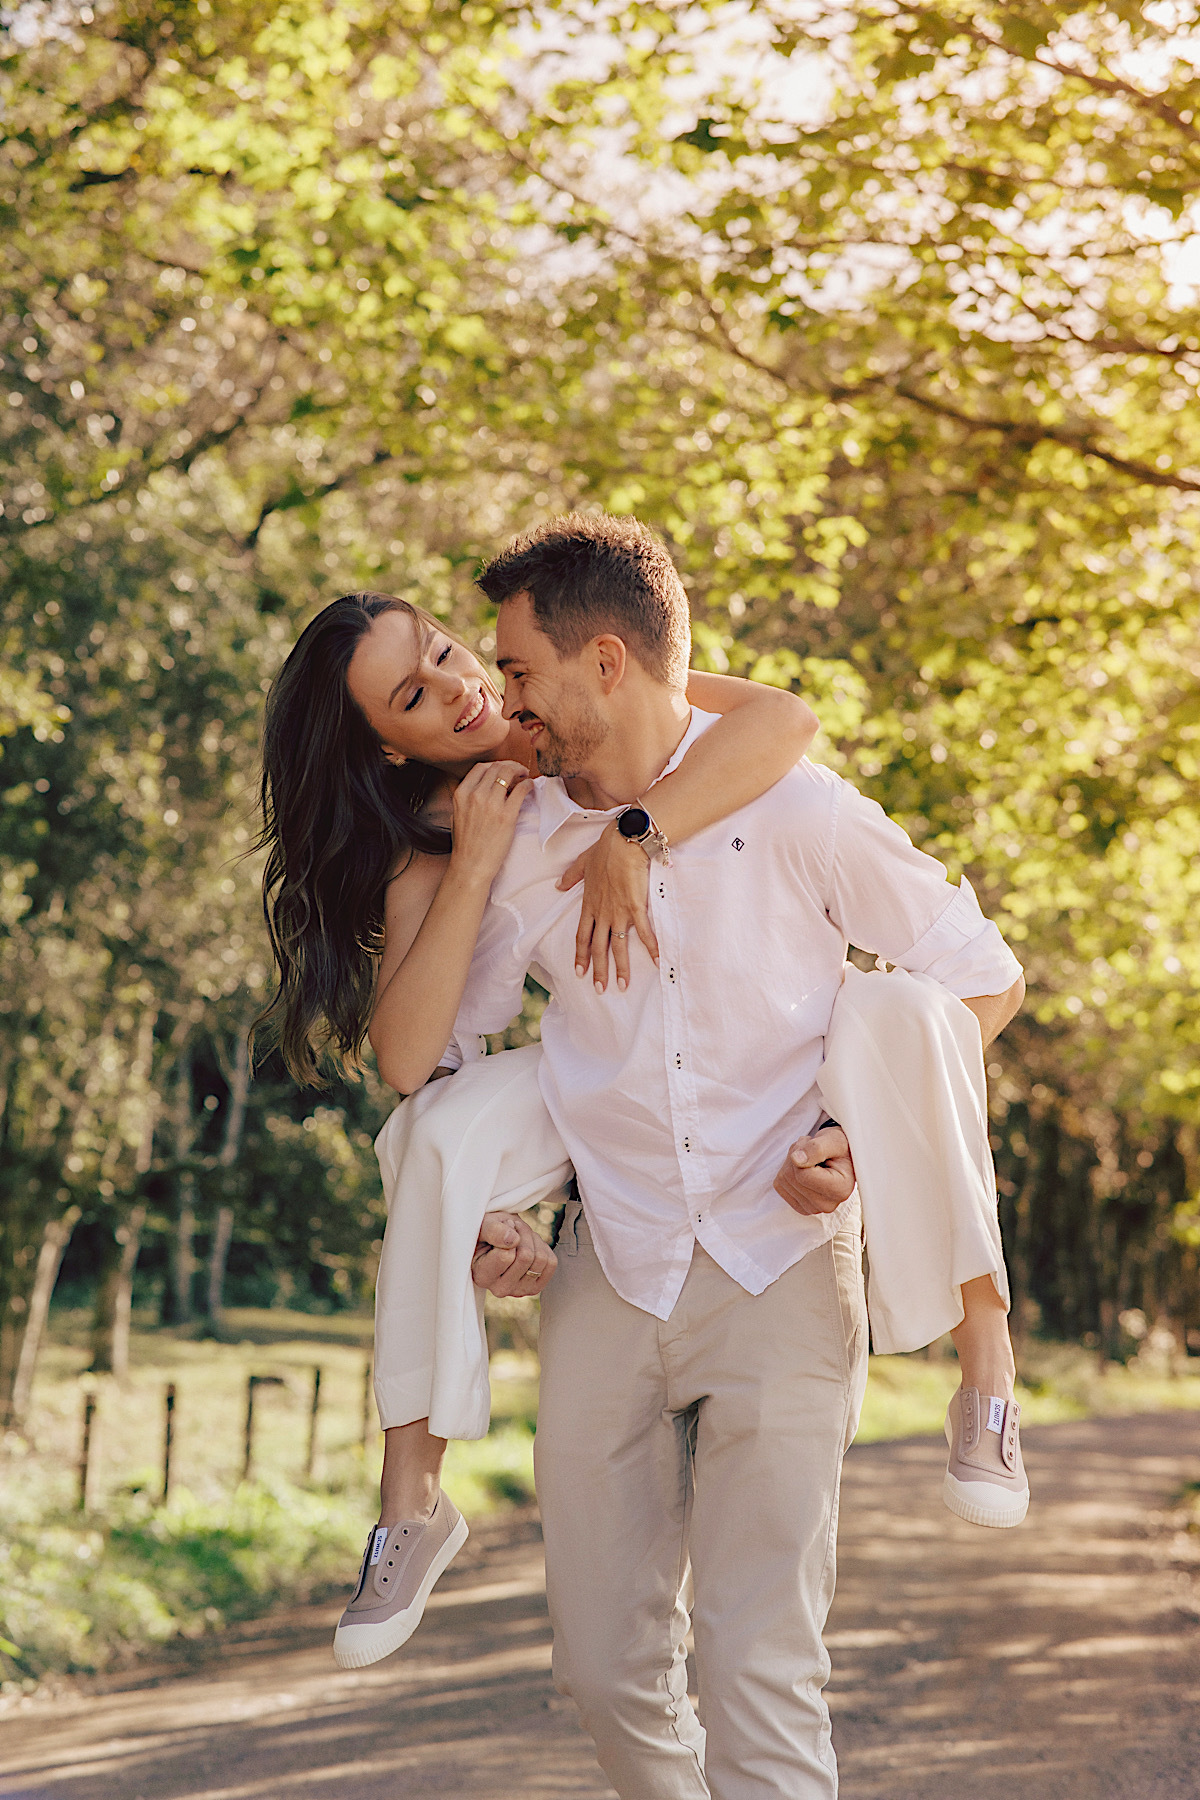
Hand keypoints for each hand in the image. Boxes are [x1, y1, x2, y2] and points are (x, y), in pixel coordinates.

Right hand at [449, 760, 532, 884]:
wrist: (471, 865)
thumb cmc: (465, 844)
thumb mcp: (457, 814)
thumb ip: (467, 798)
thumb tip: (481, 787)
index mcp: (462, 794)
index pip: (481, 767)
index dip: (495, 765)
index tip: (503, 770)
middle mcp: (475, 795)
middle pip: (497, 767)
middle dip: (510, 766)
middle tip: (518, 772)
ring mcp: (491, 804)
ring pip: (509, 774)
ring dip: (519, 772)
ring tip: (524, 777)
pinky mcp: (507, 815)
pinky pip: (521, 790)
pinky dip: (528, 784)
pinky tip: (530, 787)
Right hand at [471, 1211, 556, 1296]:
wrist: (498, 1238)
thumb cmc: (486, 1232)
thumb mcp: (483, 1225)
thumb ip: (493, 1231)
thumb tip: (513, 1240)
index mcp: (482, 1276)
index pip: (506, 1256)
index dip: (508, 1234)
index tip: (501, 1229)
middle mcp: (499, 1289)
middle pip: (526, 1257)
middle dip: (522, 1234)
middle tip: (513, 1228)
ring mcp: (519, 1291)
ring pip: (540, 1259)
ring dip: (533, 1240)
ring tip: (520, 1237)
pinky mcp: (535, 1288)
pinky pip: (551, 1263)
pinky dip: (542, 1248)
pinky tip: (529, 1247)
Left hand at [556, 818, 658, 992]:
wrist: (623, 842)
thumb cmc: (605, 850)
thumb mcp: (582, 863)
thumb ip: (571, 877)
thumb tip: (559, 886)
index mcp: (589, 905)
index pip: (582, 936)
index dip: (581, 955)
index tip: (579, 972)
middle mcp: (602, 913)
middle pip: (599, 947)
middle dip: (598, 970)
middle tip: (600, 989)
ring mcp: (618, 912)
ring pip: (617, 946)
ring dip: (621, 968)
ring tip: (623, 985)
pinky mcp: (635, 908)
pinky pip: (644, 933)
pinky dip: (651, 948)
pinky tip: (658, 961)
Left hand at [773, 1124, 855, 1216]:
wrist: (840, 1157)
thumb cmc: (839, 1148)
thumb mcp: (833, 1140)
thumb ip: (817, 1148)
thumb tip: (795, 1160)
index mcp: (840, 1190)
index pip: (803, 1175)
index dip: (803, 1154)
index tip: (814, 1145)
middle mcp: (827, 1205)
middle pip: (791, 1178)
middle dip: (796, 1156)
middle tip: (811, 1149)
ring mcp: (812, 1208)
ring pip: (783, 1180)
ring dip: (791, 1162)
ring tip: (809, 1158)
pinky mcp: (799, 1206)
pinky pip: (779, 1185)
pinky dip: (786, 1171)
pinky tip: (803, 1168)